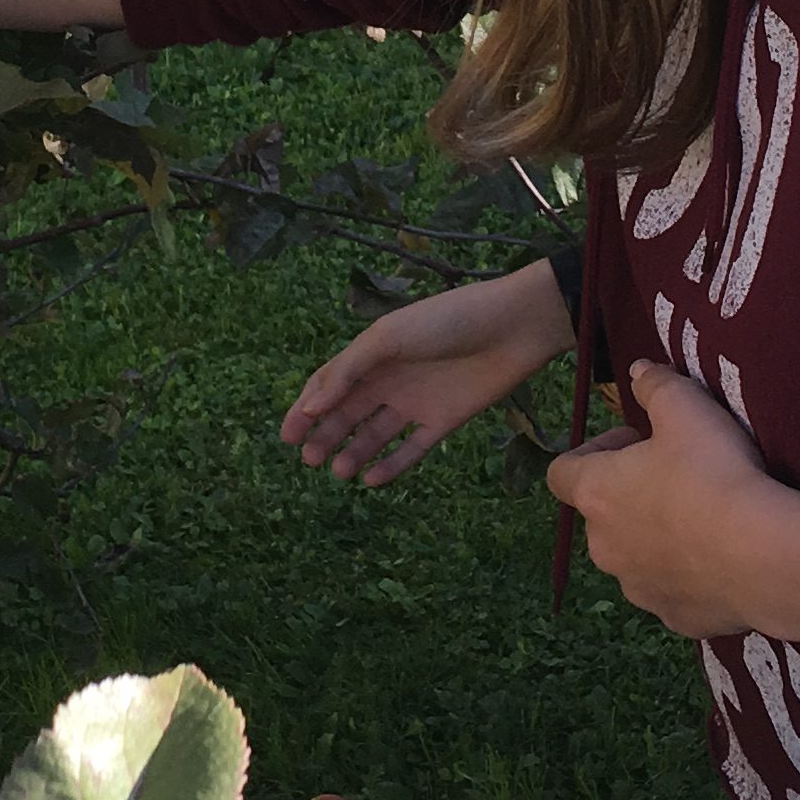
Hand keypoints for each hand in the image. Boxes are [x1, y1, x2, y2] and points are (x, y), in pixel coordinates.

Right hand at [280, 260, 572, 485]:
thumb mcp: (389, 337)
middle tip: (311, 460)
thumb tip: (308, 407)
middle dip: (326, 436)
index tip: (288, 437)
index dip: (305, 409)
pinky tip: (372, 479)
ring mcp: (417, 401)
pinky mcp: (444, 421)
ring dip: (355, 452)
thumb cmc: (447, 321)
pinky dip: (392, 465)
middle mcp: (391, 379)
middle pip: (348, 413)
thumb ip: (348, 372)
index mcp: (372, 354)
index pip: (328, 385)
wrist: (512, 327)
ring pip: (376, 434)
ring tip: (339, 471)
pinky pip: (412, 448)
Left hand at [548, 360, 791, 635]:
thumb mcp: (686, 409)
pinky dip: (691, 576)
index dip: (593, 452)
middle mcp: (604, 547)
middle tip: (680, 475)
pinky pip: (676, 591)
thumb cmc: (714, 473)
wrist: (763, 557)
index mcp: (595, 495)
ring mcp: (638, 589)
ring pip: (637, 557)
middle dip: (633, 495)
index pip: (561, 472)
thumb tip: (638, 370)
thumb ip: (656, 385)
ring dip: (659, 538)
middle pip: (603, 515)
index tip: (636, 441)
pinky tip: (727, 557)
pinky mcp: (676, 619)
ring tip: (707, 518)